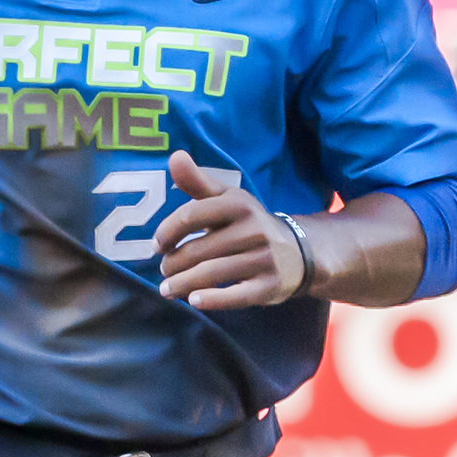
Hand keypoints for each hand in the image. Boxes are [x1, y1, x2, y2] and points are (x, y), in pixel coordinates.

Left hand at [153, 150, 307, 309]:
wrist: (298, 252)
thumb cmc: (249, 224)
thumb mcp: (227, 199)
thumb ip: (197, 181)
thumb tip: (174, 155)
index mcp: (238, 204)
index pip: (190, 215)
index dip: (167, 232)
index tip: (158, 246)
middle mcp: (253, 229)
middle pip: (197, 250)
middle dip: (173, 263)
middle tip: (164, 270)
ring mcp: (263, 258)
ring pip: (211, 274)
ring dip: (182, 284)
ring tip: (167, 288)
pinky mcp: (269, 286)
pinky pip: (235, 296)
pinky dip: (211, 300)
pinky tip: (194, 301)